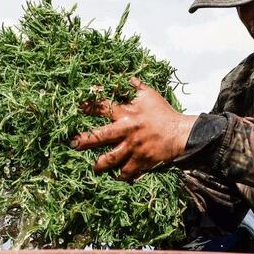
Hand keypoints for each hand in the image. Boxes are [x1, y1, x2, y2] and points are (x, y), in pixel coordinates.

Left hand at [71, 77, 196, 181]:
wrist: (180, 133)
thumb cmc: (163, 113)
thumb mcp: (149, 95)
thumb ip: (134, 86)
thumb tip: (123, 75)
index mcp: (126, 113)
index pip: (102, 107)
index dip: (88, 106)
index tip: (76, 107)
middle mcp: (126, 131)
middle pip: (100, 136)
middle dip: (84, 140)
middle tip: (72, 144)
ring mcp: (132, 148)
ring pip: (111, 158)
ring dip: (99, 164)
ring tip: (93, 168)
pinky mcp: (140, 161)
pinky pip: (127, 172)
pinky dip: (122, 176)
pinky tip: (117, 178)